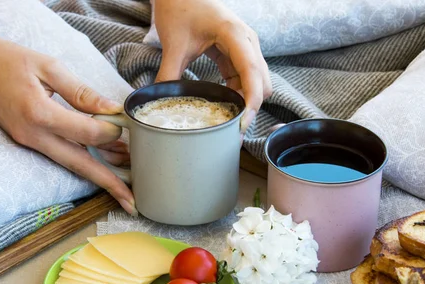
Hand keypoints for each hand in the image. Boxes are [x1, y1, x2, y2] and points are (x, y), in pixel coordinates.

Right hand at [0, 0, 136, 213]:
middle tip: (133, 201)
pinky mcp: (28, 141)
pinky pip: (61, 156)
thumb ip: (80, 91)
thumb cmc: (8, 59)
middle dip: (109, 183)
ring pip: (71, 165)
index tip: (126, 122)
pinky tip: (103, 164)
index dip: (110, 130)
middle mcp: (33, 136)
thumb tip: (111, 108)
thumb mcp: (48, 66)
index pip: (86, 132)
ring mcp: (29, 142)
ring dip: (99, 176)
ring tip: (126, 187)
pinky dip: (84, 162)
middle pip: (80, 165)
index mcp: (39, 114)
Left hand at [153, 0, 271, 131]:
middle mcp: (247, 42)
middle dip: (251, 108)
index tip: (242, 125)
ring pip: (258, 83)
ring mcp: (246, 47)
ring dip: (246, 103)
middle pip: (262, 83)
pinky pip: (247, 79)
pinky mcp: (239, 53)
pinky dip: (239, 94)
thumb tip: (162, 103)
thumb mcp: (173, 43)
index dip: (251, 102)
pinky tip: (226, 105)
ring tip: (228, 122)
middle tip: (232, 130)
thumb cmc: (180, 8)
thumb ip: (168, 75)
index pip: (252, 74)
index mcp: (234, 35)